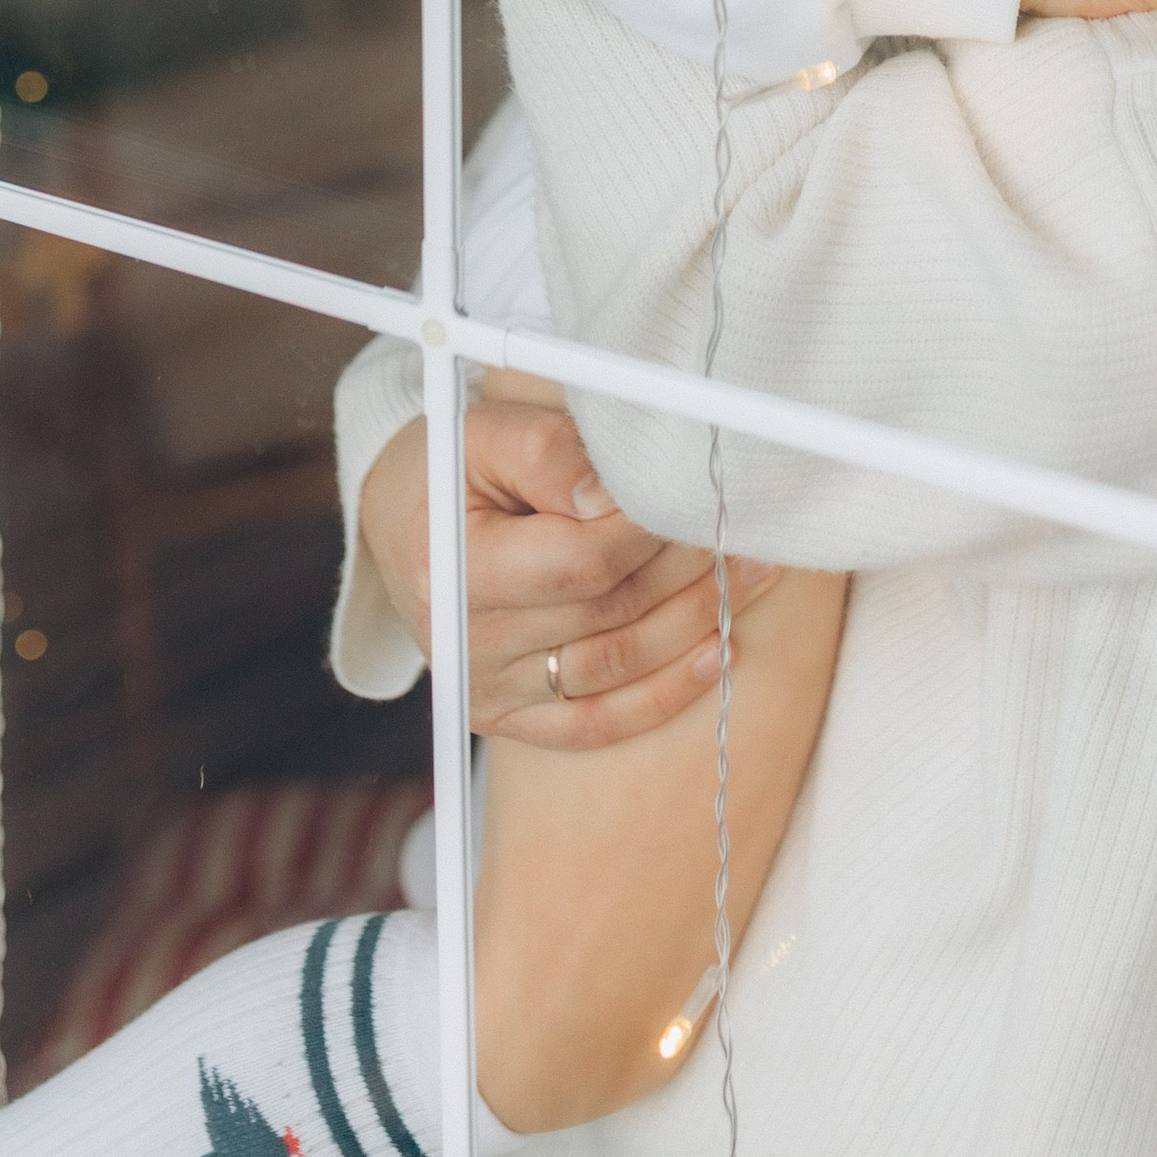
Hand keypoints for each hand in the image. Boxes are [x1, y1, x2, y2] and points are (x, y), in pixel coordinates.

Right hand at [358, 399, 761, 751]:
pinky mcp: (506, 716)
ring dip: (697, 622)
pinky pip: (594, 723)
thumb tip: (616, 496)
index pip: (586, 559)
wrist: (402, 523)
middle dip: (693, 569)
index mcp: (456, 571)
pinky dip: (661, 696)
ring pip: (617, 666)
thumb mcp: (485, 433)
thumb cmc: (452, 465)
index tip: (708, 495)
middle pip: (611, 612)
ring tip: (754, 575)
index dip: (657, 530)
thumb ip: (550, 453)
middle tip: (753, 530)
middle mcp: (467, 645)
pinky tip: (716, 656)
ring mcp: (486, 689)